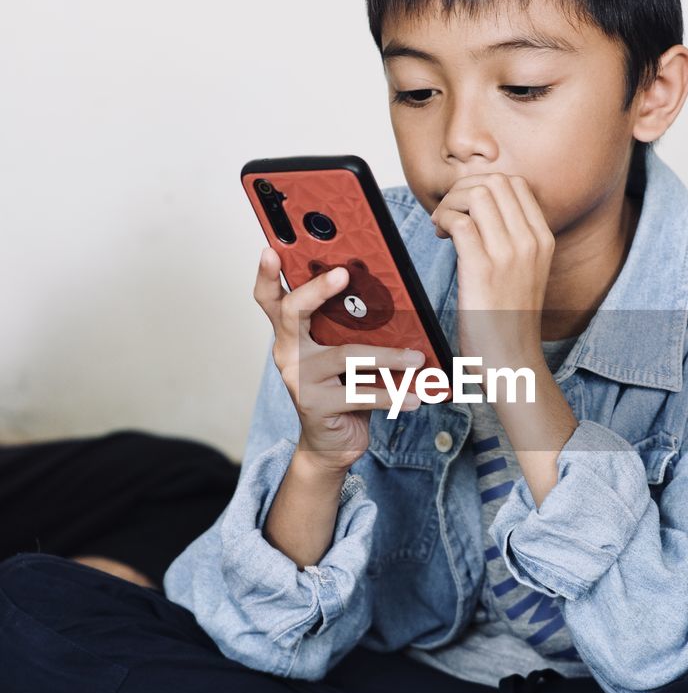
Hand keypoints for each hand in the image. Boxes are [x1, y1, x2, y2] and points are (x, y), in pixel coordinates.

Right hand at [253, 248, 422, 471]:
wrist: (332, 443)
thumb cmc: (342, 388)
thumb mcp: (343, 351)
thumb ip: (352, 327)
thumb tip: (393, 299)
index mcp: (292, 333)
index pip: (271, 298)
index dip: (267, 273)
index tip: (271, 249)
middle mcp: (287, 351)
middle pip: (293, 311)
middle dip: (317, 289)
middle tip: (343, 274)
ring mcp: (299, 379)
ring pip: (344, 355)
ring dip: (387, 356)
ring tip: (417, 358)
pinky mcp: (315, 405)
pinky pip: (360, 394)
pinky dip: (392, 395)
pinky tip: (415, 396)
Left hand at [430, 174, 554, 370]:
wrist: (511, 359)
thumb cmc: (510, 318)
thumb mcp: (525, 271)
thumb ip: (513, 240)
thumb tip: (480, 212)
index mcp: (543, 239)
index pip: (515, 183)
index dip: (483, 186)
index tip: (467, 208)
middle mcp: (530, 241)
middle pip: (495, 182)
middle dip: (463, 189)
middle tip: (449, 214)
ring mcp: (509, 254)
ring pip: (476, 195)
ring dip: (451, 203)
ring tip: (443, 225)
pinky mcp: (483, 269)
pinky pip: (459, 222)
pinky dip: (443, 220)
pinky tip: (440, 237)